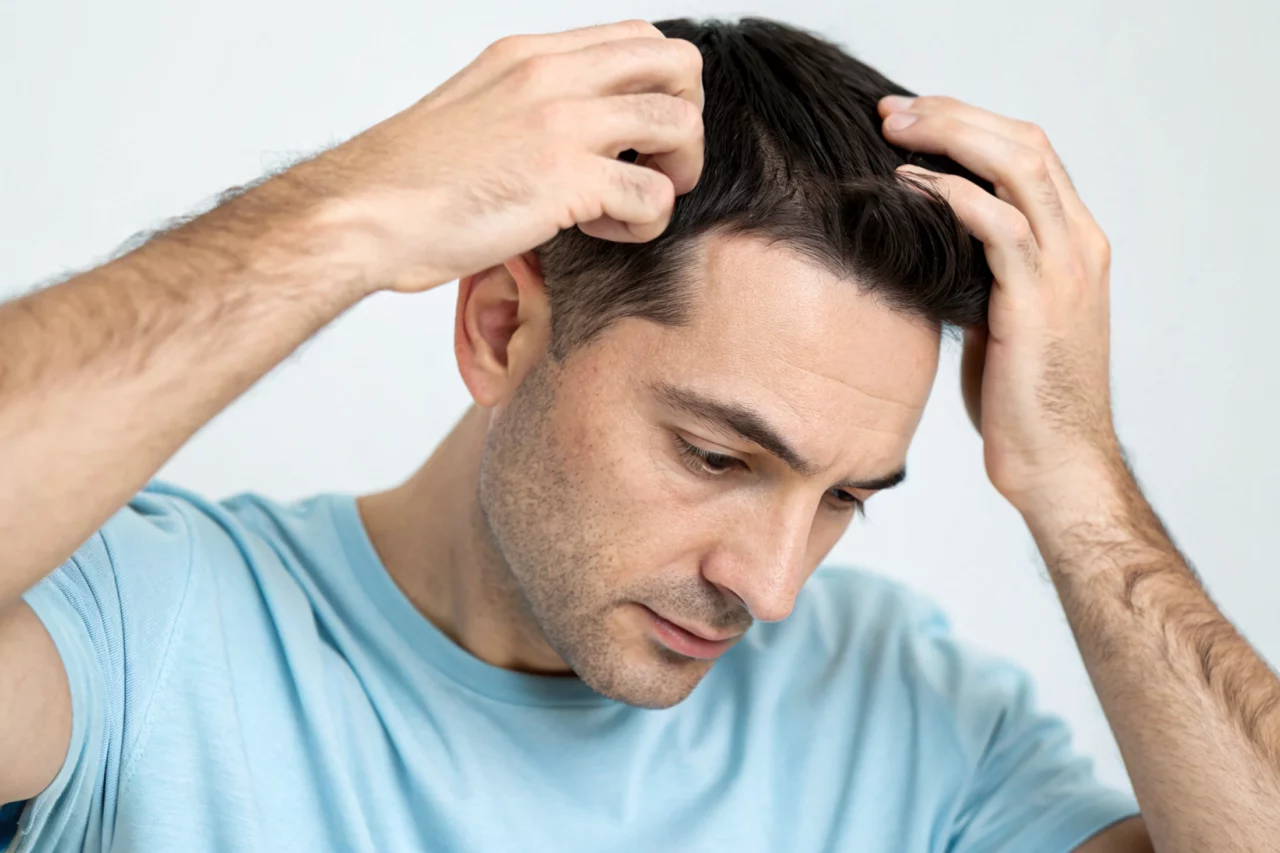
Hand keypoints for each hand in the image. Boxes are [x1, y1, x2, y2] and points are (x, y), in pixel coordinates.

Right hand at [288, 19, 704, 292]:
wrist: (361, 214)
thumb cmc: (407, 182)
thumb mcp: (473, 111)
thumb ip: (529, 106)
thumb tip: (574, 134)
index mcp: (530, 56)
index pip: (637, 38)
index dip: (657, 89)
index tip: (634, 137)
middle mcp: (553, 77)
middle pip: (677, 65)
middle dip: (685, 121)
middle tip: (657, 168)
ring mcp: (562, 124)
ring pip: (679, 124)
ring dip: (674, 175)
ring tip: (627, 206)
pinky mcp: (565, 181)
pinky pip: (653, 197)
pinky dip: (642, 224)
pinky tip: (600, 232)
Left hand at [876, 95, 1121, 513]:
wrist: (1057, 464)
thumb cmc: (1022, 400)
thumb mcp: (1002, 317)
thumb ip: (982, 272)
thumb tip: (927, 243)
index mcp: (1077, 242)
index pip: (1030, 151)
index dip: (971, 123)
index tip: (912, 118)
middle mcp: (1081, 244)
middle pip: (1024, 141)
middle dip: (953, 115)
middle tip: (891, 112)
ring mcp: (1066, 269)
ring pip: (1016, 166)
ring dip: (950, 137)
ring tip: (893, 131)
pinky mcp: (1037, 301)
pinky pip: (997, 224)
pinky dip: (951, 193)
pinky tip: (909, 184)